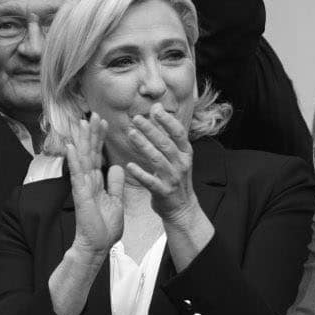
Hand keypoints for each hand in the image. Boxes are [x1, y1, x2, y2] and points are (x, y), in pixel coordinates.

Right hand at [63, 115, 124, 258]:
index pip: (98, 155)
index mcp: (97, 181)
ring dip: (81, 140)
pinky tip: (71, 147)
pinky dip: (74, 160)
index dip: (100, 138)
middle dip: (91, 133)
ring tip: (81, 123)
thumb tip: (116, 167)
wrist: (98, 245)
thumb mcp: (116, 201)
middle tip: (92, 114)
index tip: (103, 121)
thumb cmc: (105, 227)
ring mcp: (82, 186)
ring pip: (82, 159)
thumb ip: (115, 184)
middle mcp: (88, 181)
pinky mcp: (80, 194)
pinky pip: (77, 174)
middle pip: (89, 152)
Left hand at [123, 104, 197, 220]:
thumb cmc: (175, 176)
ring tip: (131, 134)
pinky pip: (150, 182)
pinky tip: (129, 165)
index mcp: (185, 153)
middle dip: (151, 130)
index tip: (155, 109)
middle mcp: (181, 164)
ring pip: (157, 159)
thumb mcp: (176, 154)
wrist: (182, 208)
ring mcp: (173, 178)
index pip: (178, 133)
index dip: (167, 121)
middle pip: (166, 144)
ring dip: (144, 146)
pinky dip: (140, 174)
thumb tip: (157, 106)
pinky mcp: (163, 192)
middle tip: (137, 118)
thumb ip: (166, 132)